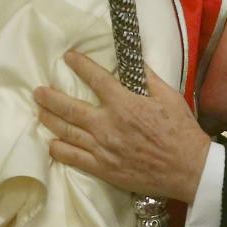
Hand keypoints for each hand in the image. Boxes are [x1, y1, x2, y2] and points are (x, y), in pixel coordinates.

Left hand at [34, 51, 210, 202]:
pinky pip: (73, 158)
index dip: (80, 65)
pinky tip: (52, 144)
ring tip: (39, 112)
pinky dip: (59, 150)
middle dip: (50, 97)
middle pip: (70, 108)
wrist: (188, 169)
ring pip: (66, 132)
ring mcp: (102, 148)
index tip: (68, 57)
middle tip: (37, 91)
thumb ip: (148, 77)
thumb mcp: (169, 96)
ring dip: (49, 120)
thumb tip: (133, 59)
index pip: (96, 79)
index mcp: (124, 103)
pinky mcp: (103, 169)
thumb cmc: (181, 130)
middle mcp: (108, 125)